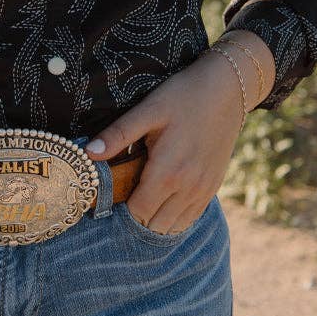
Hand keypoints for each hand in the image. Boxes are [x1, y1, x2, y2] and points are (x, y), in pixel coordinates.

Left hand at [84, 51, 244, 233]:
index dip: (121, 207)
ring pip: (173, 226)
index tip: (112, 192)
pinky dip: (174, 215)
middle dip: (136, 215)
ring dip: (155, 218)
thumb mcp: (148, 110)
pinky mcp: (214, 187)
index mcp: (167, 172)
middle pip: (154, 225)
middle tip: (125, 192)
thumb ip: (118, 135)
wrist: (227, 89)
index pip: (137, 212)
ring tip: (143, 195)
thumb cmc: (183, 96)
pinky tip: (164, 197)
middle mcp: (188, 188)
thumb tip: (88, 153)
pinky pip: (190, 217)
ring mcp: (204, 190)